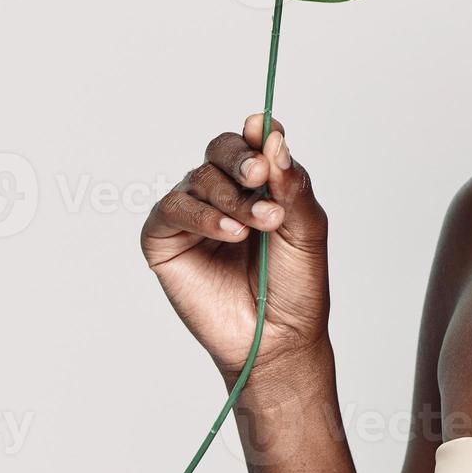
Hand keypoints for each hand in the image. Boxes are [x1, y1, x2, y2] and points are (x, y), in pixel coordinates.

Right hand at [141, 114, 330, 379]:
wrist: (278, 339)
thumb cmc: (295, 285)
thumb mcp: (306, 229)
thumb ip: (291, 184)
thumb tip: (273, 137)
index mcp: (261, 183)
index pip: (253, 141)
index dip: (257, 134)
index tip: (265, 134)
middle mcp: (225, 192)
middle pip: (221, 149)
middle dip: (241, 160)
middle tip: (259, 177)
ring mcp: (194, 213)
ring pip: (200, 177)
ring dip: (231, 199)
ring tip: (258, 226)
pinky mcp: (165, 239)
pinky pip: (172, 208)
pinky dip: (202, 216)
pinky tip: (230, 234)